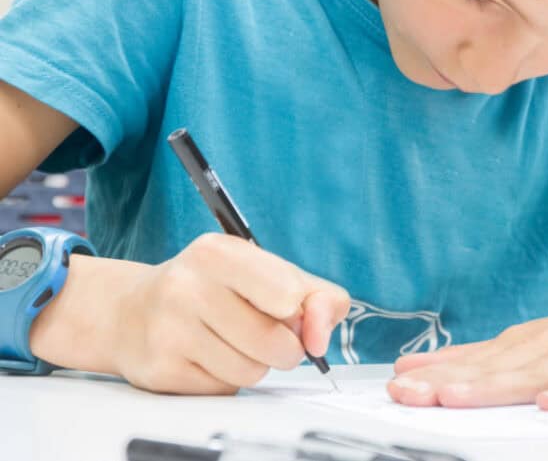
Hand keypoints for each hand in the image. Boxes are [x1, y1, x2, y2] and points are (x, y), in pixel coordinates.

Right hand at [112, 233, 349, 394]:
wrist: (132, 311)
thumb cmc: (216, 289)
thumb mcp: (270, 274)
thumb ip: (318, 298)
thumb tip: (319, 338)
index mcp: (218, 252)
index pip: (287, 295)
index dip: (298, 312)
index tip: (285, 308)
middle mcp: (187, 286)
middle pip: (276, 343)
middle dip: (284, 347)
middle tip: (266, 334)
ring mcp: (169, 330)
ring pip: (252, 372)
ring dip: (255, 366)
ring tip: (232, 343)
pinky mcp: (160, 370)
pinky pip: (224, 390)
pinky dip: (226, 380)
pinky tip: (206, 357)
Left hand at [387, 277, 547, 409]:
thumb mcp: (536, 341)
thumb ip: (487, 359)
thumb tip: (428, 368)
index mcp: (526, 343)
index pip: (474, 360)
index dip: (435, 373)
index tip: (398, 384)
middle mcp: (547, 346)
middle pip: (493, 369)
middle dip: (449, 382)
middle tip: (408, 394)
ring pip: (533, 375)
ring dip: (493, 387)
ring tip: (456, 399)